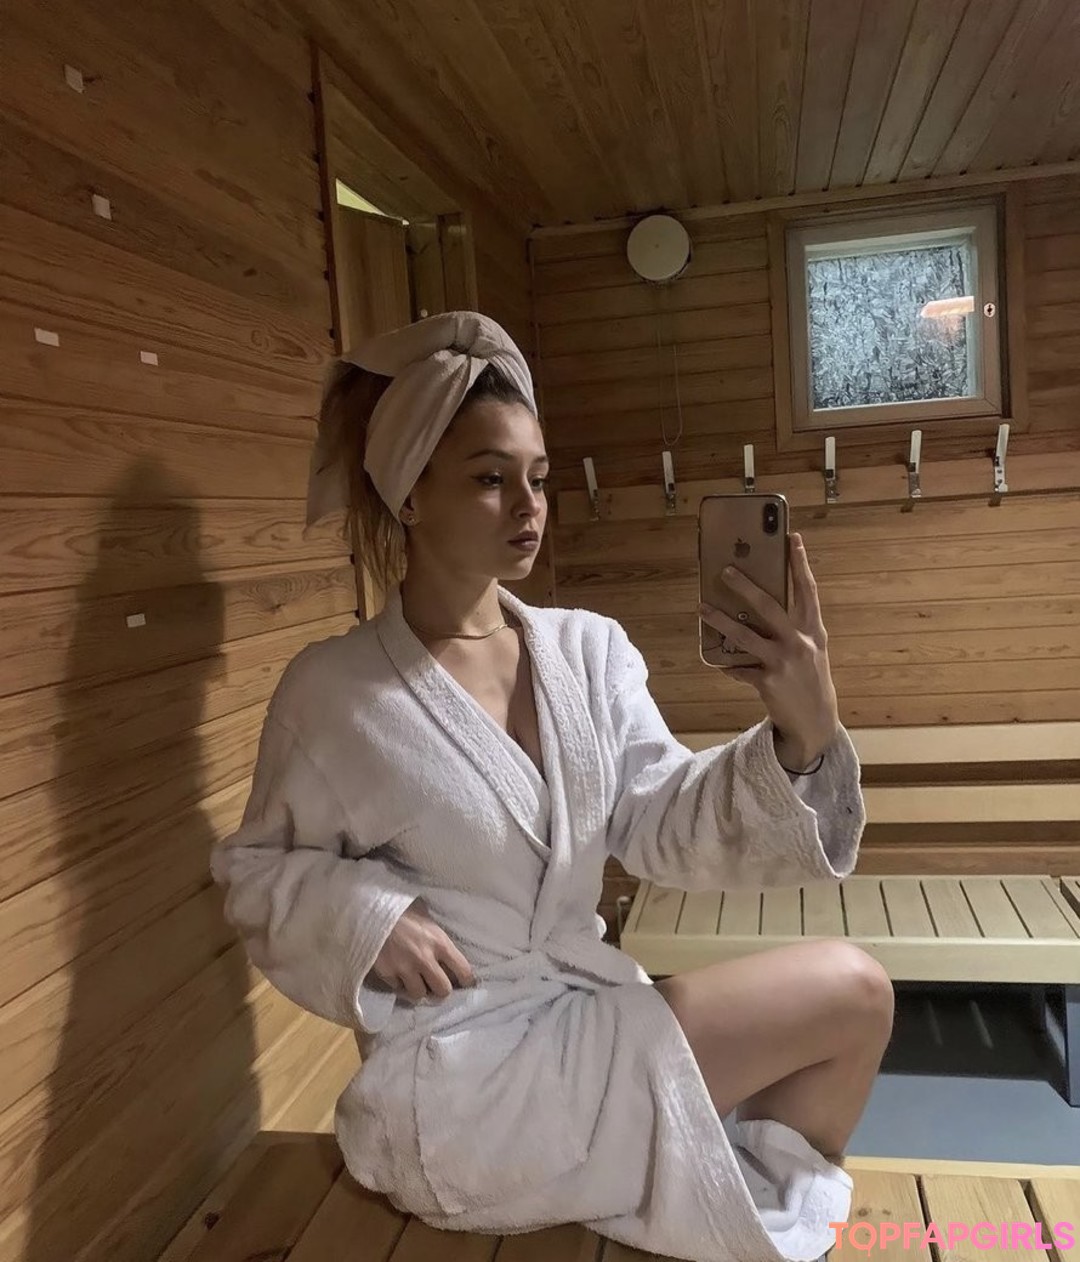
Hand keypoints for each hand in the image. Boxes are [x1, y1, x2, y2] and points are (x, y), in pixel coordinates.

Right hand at [372, 898, 475, 1002]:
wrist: (371, 908)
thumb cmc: (402, 908)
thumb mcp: (426, 914)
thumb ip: (436, 934)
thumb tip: (447, 948)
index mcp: (440, 942)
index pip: (463, 971)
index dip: (465, 980)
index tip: (463, 981)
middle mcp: (425, 958)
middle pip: (443, 990)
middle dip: (441, 989)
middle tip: (436, 984)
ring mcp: (405, 968)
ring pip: (419, 994)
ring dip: (419, 989)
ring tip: (416, 982)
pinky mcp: (387, 973)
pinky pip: (398, 989)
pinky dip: (399, 985)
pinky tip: (399, 975)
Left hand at [698, 532, 839, 765]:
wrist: (816, 721)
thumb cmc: (809, 678)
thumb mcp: (811, 649)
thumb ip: (794, 627)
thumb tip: (758, 604)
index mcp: (813, 630)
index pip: (808, 589)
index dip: (800, 563)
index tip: (792, 537)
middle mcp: (800, 642)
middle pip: (769, 606)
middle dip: (746, 586)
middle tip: (725, 570)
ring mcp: (783, 661)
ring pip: (744, 635)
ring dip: (720, 621)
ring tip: (702, 608)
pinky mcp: (768, 681)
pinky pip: (739, 668)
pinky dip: (729, 666)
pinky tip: (722, 664)